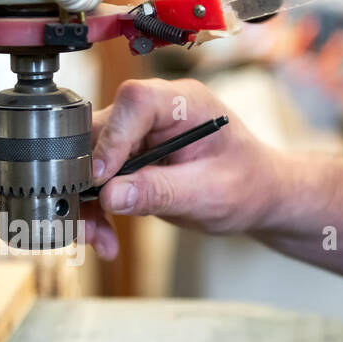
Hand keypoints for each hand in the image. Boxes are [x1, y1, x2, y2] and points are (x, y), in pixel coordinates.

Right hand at [83, 79, 280, 259]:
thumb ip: (161, 191)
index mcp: (183, 102)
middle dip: (89, 181)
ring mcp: (137, 134)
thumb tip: (112, 195)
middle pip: (101, 131)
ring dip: (87, 203)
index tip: (100, 179)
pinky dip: (95, 210)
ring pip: (89, 159)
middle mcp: (154, 111)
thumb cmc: (246, 184)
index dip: (112, 139)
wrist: (254, 196)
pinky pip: (97, 180)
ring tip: (99, 239)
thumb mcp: (210, 194)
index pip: (135, 102)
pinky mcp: (127, 157)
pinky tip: (105, 238)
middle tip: (89, 223)